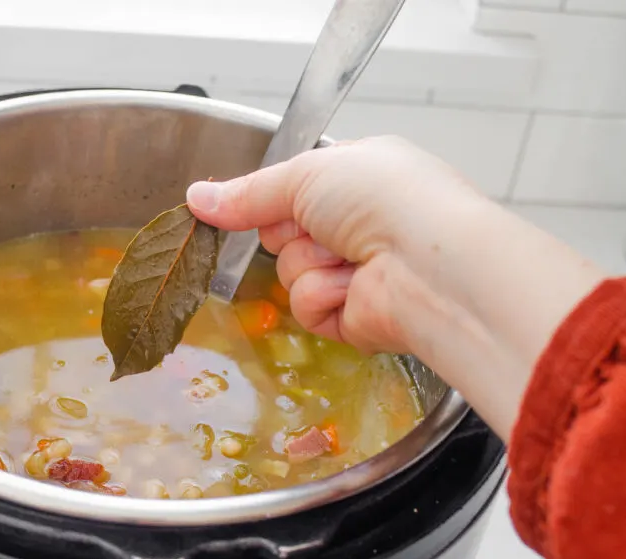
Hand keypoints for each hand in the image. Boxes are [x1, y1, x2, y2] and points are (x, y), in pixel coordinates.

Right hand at [186, 136, 488, 354]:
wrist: (430, 264)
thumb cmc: (387, 199)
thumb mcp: (307, 173)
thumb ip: (248, 193)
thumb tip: (196, 198)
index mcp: (358, 178)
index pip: (292, 189)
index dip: (271, 197)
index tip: (251, 199)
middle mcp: (359, 225)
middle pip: (283, 233)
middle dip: (291, 231)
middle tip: (320, 225)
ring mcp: (355, 273)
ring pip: (290, 272)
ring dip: (311, 263)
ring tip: (350, 257)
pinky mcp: (351, 317)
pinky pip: (305, 307)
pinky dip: (323, 296)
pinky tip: (354, 287)